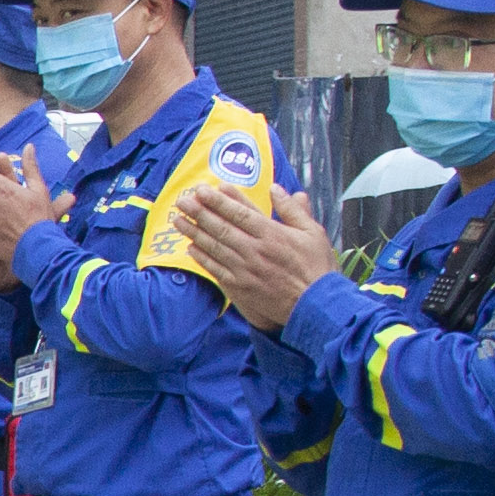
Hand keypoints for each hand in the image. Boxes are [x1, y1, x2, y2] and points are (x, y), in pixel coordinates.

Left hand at [185, 182, 340, 332]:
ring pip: (214, 247)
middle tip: (182, 200)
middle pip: (221, 227)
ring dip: (194, 232)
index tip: (203, 189)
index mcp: (272, 233)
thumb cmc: (317, 268)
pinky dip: (202, 258)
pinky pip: (216, 269)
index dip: (219, 200)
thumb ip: (293, 210)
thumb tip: (278, 189)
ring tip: (178, 220)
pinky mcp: (240, 287)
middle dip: (199, 212)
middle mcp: (255, 250)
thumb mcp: (313, 232)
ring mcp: (245, 269)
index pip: (239, 212)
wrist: (315, 306)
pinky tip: (190, 248)